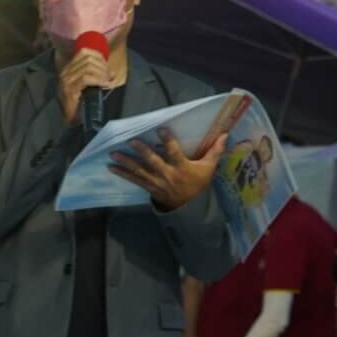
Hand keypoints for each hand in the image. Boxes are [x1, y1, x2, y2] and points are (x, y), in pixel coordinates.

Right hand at [56, 48, 112, 125]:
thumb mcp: (89, 85)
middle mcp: (65, 72)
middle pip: (88, 59)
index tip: (107, 67)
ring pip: (88, 67)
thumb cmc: (80, 102)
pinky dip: (98, 80)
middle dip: (103, 66)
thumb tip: (112, 72)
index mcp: (69, 68)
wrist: (70, 119)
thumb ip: (97, 76)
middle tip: (109, 76)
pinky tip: (104, 84)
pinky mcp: (69, 89)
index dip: (99, 56)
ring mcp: (66, 80)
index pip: (84, 52)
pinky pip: (86, 78)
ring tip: (107, 81)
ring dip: (102, 73)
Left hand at [110, 127, 226, 211]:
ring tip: (114, 154)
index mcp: (182, 168)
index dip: (168, 141)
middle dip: (142, 151)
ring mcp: (157, 182)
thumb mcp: (208, 168)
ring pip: (140, 171)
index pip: (174, 152)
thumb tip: (225, 134)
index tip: (160, 129)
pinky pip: (134, 180)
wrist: (189, 207)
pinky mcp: (149, 187)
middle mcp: (168, 174)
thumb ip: (215, 151)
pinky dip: (123, 174)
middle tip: (130, 141)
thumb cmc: (197, 183)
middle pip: (153, 161)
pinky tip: (111, 167)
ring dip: (126, 162)